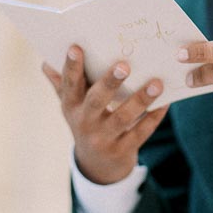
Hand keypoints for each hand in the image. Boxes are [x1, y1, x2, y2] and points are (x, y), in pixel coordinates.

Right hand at [43, 45, 168, 184]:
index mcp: (71, 106)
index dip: (71, 66)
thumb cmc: (86, 121)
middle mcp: (85, 122)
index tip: (76, 47)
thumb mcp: (71, 105)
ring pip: (123, 118)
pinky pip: (141, 132)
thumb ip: (61, 83)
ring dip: (140, 99)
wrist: (97, 165)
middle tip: (125, 65)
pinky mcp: (122, 150)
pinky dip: (154, 117)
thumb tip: (45, 62)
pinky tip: (166, 102)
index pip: (69, 84)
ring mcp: (103, 139)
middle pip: (97, 101)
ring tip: (157, 83)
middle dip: (110, 82)